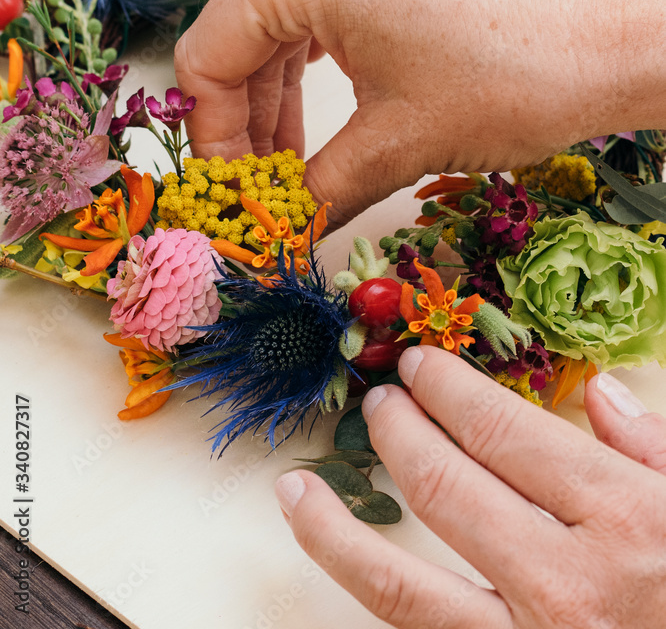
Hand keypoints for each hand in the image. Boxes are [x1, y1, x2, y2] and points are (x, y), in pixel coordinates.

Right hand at [175, 0, 665, 225]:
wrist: (629, 34)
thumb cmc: (516, 78)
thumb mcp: (397, 142)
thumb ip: (317, 188)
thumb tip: (280, 224)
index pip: (207, 56)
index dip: (211, 138)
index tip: (233, 191)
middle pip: (245, 29)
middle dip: (251, 116)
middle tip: (268, 184)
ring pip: (290, 9)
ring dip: (286, 85)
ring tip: (303, 155)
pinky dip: (328, 46)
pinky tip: (339, 94)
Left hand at [275, 349, 665, 627]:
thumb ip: (653, 448)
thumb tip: (600, 392)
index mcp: (621, 517)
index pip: (503, 431)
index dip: (446, 388)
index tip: (418, 364)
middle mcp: (566, 582)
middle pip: (445, 487)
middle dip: (397, 431)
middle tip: (379, 400)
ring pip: (401, 582)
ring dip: (335, 527)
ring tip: (301, 485)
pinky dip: (356, 595)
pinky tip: (325, 564)